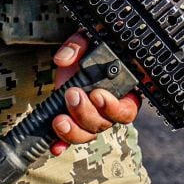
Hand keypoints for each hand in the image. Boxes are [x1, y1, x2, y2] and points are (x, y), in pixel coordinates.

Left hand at [48, 31, 139, 154]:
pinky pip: (71, 139)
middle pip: (105, 124)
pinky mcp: (75, 121)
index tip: (97, 94)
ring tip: (59, 119)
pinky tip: (54, 146)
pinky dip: (62, 143)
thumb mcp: (89, 37)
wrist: (75, 55)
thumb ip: (78, 44)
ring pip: (89, 134)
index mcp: (124, 88)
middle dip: (86, 113)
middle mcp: (110, 107)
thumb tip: (64, 60)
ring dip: (74, 130)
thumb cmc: (90, 45)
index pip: (128, 108)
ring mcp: (93, 116)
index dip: (114, 108)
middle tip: (73, 94)